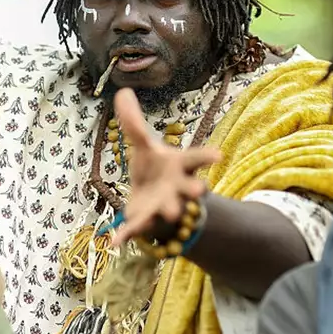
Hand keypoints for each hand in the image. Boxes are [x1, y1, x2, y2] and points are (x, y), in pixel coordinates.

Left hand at [108, 88, 220, 247]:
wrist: (152, 200)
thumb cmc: (154, 169)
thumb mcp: (144, 145)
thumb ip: (133, 123)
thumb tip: (122, 91)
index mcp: (179, 166)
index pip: (195, 159)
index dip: (206, 157)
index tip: (218, 155)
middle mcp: (176, 188)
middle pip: (189, 190)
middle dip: (194, 191)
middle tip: (200, 192)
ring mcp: (163, 206)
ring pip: (169, 210)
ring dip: (170, 212)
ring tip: (172, 214)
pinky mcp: (146, 221)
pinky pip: (136, 230)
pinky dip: (126, 236)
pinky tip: (114, 243)